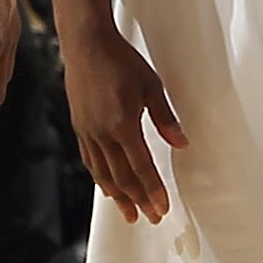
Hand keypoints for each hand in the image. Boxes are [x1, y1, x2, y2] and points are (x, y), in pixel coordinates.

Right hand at [62, 17, 186, 219]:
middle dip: (138, 200)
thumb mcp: (151, 86)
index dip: (153, 190)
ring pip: (103, 173)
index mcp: (123, 124)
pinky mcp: (80, 127)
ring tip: (129, 213)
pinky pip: (90, 160)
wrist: (86, 44)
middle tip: (151, 218)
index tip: (162, 208)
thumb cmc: (122, 61)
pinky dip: (100, 178)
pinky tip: (107, 188)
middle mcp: (102, 133)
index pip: (141, 167)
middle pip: (122, 177)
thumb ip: (166, 118)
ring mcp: (88, 132)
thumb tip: (182, 144)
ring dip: (118, 196)